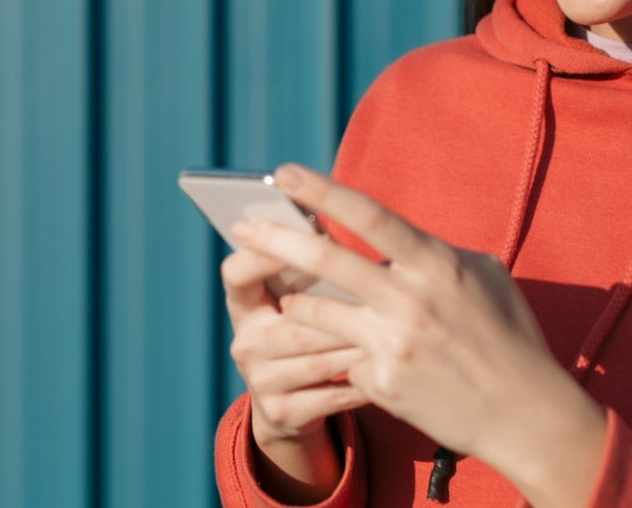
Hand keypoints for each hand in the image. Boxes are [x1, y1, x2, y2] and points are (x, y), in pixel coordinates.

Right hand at [220, 231, 368, 498]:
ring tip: (395, 333)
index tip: (310, 233)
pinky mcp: (280, 413)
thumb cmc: (309, 328)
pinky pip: (332, 393)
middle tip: (381, 296)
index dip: (264, 254)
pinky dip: (363, 382)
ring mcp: (259, 380)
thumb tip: (330, 218)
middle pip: (294, 319)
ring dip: (359, 346)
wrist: (293, 405)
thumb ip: (310, 266)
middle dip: (341, 310)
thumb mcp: (301, 298)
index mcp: (244, 303)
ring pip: (318, 358)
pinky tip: (387, 369)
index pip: (236, 271)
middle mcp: (244, 340)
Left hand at [231, 164, 608, 506]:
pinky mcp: (381, 384)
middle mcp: (410, 302)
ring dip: (298, 303)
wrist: (525, 414)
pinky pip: (342, 358)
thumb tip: (389, 239)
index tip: (283, 173)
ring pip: (316, 313)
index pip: (368, 215)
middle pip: (324, 260)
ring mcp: (392, 346)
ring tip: (292, 298)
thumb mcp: (483, 277)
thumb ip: (432, 254)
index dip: (321, 190)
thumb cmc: (509, 336)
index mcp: (437, 265)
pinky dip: (344, 353)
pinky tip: (359, 357)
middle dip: (274, 239)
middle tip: (241, 226)